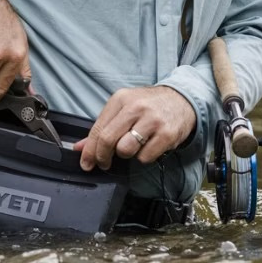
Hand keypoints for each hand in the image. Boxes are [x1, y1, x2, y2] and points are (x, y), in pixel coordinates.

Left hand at [73, 86, 195, 170]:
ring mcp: (152, 120)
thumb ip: (102, 127)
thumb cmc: (148, 105)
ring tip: (134, 146)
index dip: (89, 150)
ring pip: (125, 150)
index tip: (86, 163)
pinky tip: (149, 146)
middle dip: (102, 157)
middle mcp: (136, 107)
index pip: (98, 128)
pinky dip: (144, 157)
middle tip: (104, 163)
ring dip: (126, 154)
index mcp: (121, 99)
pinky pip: (145, 157)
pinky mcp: (166, 134)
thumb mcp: (124, 108)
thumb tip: (79, 147)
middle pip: (108, 140)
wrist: (182, 100)